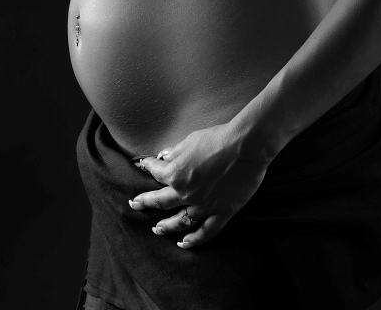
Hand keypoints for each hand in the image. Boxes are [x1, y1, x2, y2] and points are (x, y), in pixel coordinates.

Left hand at [128, 122, 268, 247]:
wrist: (246, 146)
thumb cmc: (218, 138)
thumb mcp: (191, 140)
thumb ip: (175, 151)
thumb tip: (164, 157)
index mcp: (176, 173)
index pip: (156, 172)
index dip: (148, 166)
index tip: (143, 165)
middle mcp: (185, 193)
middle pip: (160, 202)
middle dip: (145, 202)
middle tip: (134, 204)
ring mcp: (203, 206)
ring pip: (180, 222)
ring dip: (166, 226)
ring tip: (157, 229)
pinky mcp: (221, 213)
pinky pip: (205, 232)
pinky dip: (194, 240)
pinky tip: (185, 243)